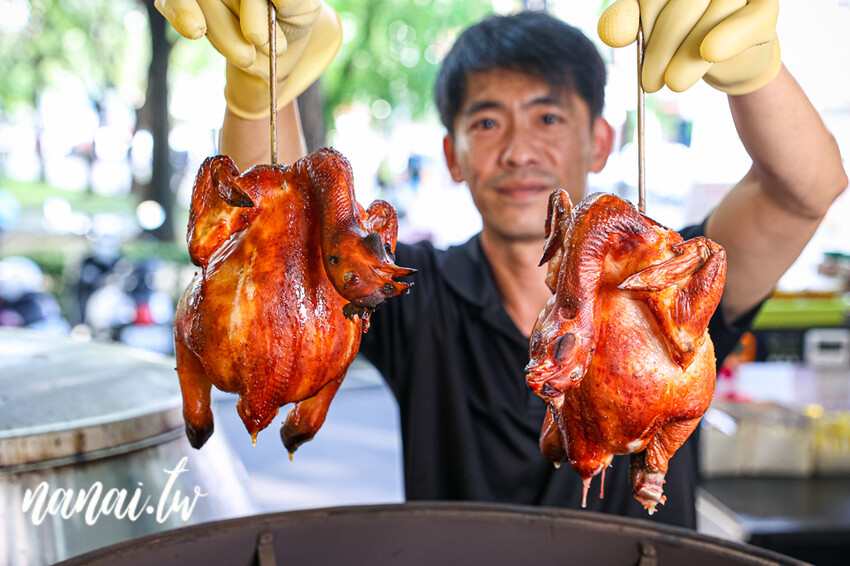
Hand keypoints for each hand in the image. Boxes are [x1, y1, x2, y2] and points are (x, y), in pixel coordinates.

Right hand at [155, 0, 341, 118]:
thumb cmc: (290, 19)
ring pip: (202, 1)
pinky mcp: (180, 1)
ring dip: (223, 34)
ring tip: (247, 57)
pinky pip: (171, 1)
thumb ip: (292, 1)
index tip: (258, 38)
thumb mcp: (303, 11)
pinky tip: (194, 29)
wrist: (274, 47)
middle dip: (238, 24)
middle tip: (259, 47)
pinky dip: (181, 14)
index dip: (251, 9)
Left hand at [598, 0, 780, 94]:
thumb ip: (629, 23)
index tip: (631, 48)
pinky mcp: (766, 7)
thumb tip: (610, 32)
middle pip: (683, 1)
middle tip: (649, 81)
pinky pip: (746, 22)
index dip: (645, 19)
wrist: (729, 59)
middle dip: (661, 43)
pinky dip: (728, 38)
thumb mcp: (651, 30)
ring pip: (711, 15)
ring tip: (674, 83)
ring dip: (688, 54)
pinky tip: (711, 53)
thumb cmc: (685, 38)